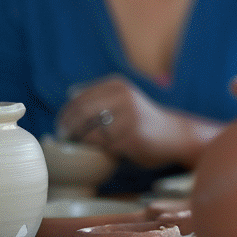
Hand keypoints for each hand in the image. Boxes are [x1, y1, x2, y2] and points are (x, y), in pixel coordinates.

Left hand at [57, 75, 220, 168]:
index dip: (64, 116)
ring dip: (82, 143)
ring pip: (88, 133)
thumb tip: (71, 95)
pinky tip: (105, 151)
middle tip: (67, 140)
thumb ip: (100, 96)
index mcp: (117, 86)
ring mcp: (129, 117)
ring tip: (85, 146)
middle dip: (68, 130)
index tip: (61, 128)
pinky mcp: (132, 137)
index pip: (77, 100)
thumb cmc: (141, 120)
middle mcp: (124, 97)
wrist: (175, 135)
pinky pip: (103, 147)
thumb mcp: (124, 99)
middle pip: (80, 115)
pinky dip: (99, 151)